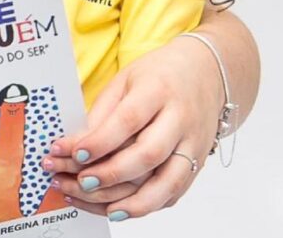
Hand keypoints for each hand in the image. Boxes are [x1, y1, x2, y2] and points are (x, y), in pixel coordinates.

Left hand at [44, 35, 221, 219]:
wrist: (207, 73)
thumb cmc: (159, 76)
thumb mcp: (125, 81)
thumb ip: (102, 112)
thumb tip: (76, 145)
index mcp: (157, 91)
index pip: (128, 120)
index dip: (100, 141)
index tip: (75, 154)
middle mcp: (180, 119)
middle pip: (148, 154)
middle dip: (112, 173)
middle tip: (81, 181)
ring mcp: (193, 144)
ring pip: (168, 181)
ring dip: (135, 202)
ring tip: (105, 208)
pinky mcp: (199, 163)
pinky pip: (176, 191)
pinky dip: (150, 205)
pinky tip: (125, 208)